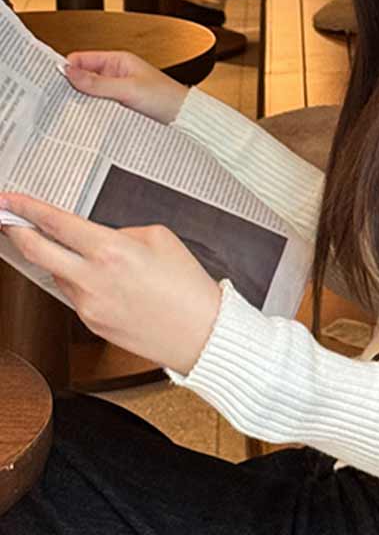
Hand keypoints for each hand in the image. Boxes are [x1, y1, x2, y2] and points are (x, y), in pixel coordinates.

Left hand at [0, 192, 220, 374]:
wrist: (202, 334)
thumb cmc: (189, 288)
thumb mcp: (160, 238)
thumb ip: (121, 232)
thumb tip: (98, 237)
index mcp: (111, 251)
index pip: (55, 223)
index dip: (26, 208)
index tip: (10, 200)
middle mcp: (93, 279)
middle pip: (34, 251)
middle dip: (16, 232)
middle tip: (8, 220)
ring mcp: (88, 305)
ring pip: (57, 274)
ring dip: (60, 260)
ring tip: (86, 257)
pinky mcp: (92, 324)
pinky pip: (75, 296)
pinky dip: (82, 283)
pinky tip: (107, 283)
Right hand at [62, 50, 186, 124]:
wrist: (186, 119)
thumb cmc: (166, 98)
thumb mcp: (128, 89)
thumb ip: (98, 83)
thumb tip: (69, 72)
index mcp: (118, 60)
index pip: (81, 59)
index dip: (67, 68)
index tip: (54, 80)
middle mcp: (116, 74)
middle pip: (83, 77)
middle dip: (72, 87)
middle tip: (62, 99)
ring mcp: (117, 91)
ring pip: (90, 94)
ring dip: (83, 101)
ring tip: (76, 111)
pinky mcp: (121, 107)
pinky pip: (99, 107)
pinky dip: (93, 112)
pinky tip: (89, 119)